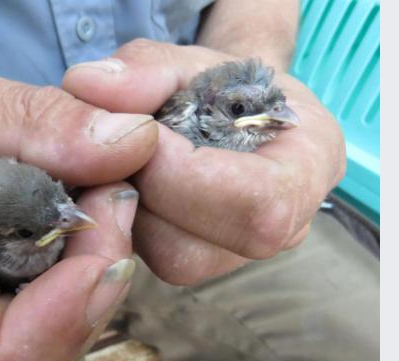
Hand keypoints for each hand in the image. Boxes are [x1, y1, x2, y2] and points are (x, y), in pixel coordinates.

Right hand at [0, 67, 154, 360]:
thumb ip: (32, 119)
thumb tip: (129, 142)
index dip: (25, 345)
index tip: (92, 269)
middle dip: (85, 302)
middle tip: (117, 200)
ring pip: (56, 355)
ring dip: (101, 286)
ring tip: (108, 196)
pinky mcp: (19, 324)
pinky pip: (72, 325)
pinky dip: (101, 274)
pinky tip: (103, 217)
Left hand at [63, 39, 345, 284]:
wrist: (229, 111)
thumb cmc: (219, 84)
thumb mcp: (186, 60)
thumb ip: (144, 67)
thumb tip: (88, 87)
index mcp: (310, 165)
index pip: (257, 204)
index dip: (184, 174)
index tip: (143, 132)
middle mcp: (286, 227)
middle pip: (202, 247)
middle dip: (147, 192)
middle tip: (124, 144)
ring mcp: (241, 254)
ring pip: (168, 259)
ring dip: (131, 208)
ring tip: (129, 160)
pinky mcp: (198, 263)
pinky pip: (152, 258)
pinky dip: (126, 220)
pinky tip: (128, 182)